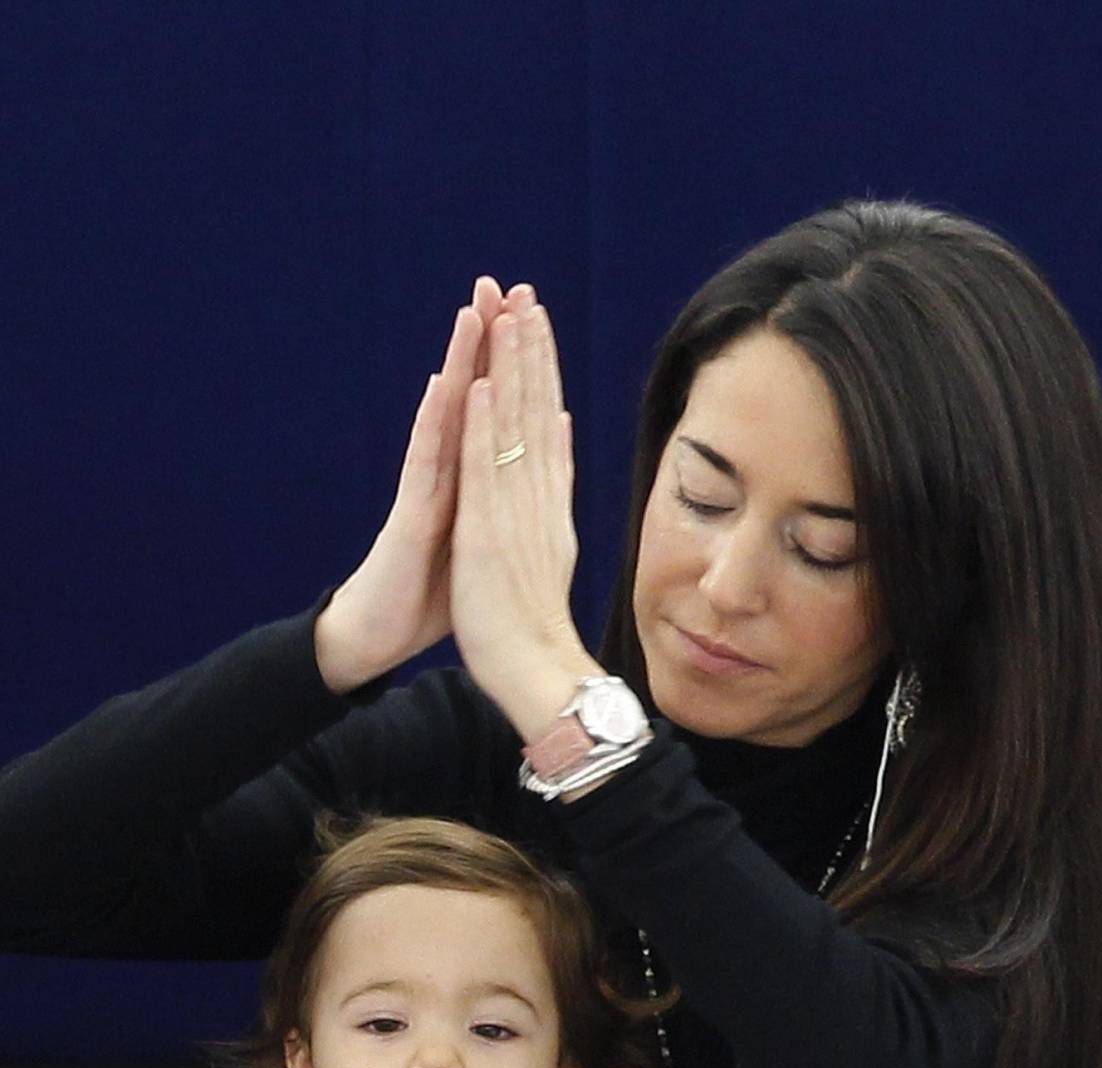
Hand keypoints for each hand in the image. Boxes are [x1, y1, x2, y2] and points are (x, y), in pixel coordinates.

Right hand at [315, 277, 522, 693]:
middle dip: (488, 342)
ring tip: (473, 313)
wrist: (382, 633)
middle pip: (473, 396)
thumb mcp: (477, 539)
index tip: (534, 316)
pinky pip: (424, 463)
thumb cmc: (428, 591)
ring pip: (447, 415)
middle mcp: (448, 474)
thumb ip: (495, 501)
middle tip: (502, 285)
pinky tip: (445, 387)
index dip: (515, 364)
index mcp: (471, 480)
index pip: (497, 410)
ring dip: (460, 364)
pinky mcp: (409, 515)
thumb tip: (524, 473)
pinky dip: (437, 424)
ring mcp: (426, 490)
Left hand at [450, 300, 594, 736]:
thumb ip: (552, 511)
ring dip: (512, 372)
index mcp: (549, 511)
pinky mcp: (489, 535)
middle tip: (527, 295)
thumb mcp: (548, 562)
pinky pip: (486, 470)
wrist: (539, 676)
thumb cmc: (536, 635)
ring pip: (516, 431)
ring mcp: (516, 516)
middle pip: (539, 415)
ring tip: (509, 316)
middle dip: (533, 353)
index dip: (545, 375)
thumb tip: (560, 466)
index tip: (539, 326)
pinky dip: (483, 427)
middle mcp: (539, 504)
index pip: (550, 430)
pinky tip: (480, 385)